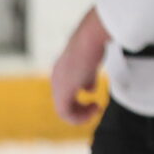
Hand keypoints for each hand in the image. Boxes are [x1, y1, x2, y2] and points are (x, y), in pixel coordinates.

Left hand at [52, 7, 111, 125]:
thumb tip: (89, 89)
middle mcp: (56, 80)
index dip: (79, 104)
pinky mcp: (62, 90)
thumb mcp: (90, 63)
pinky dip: (79, 116)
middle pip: (64, 105)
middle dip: (81, 111)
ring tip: (96, 109)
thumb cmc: (93, 44)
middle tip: (96, 108)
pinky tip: (94, 108)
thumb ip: (88, 77)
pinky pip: (65, 113)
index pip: (65, 96)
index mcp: (60, 73)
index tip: (95, 102)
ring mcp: (57, 85)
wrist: (90, 37)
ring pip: (63, 111)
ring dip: (81, 115)